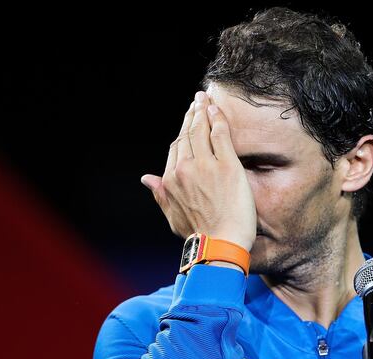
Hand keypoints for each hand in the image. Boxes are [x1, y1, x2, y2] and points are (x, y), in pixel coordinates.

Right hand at [140, 91, 256, 252]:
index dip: (182, 133)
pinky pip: (220, 134)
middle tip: (197, 101)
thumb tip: (145, 179)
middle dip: (192, 115)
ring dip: (203, 111)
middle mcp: (184, 169)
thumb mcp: (173, 217)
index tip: (187, 123)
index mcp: (170, 181)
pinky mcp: (227, 165)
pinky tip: (217, 109)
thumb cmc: (199, 236)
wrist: (219, 245)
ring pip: (201, 131)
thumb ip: (161, 195)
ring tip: (205, 100)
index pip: (175, 149)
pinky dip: (218, 119)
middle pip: (187, 135)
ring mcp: (205, 165)